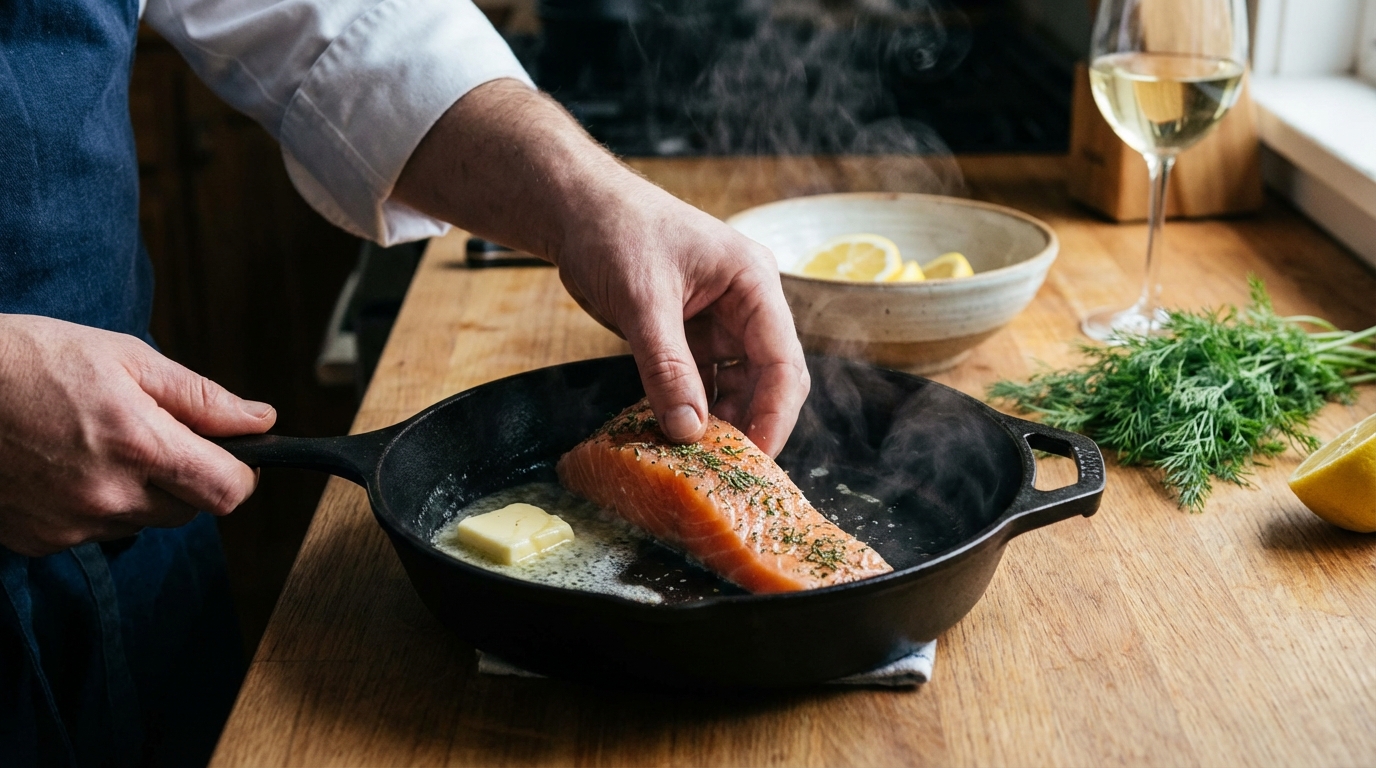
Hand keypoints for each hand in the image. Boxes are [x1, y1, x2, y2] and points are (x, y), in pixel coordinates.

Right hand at [0, 315, 274, 555]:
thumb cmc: (32, 361)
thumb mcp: (126, 357)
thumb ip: (201, 398)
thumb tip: (262, 420)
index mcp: (140, 445)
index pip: (228, 491)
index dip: (242, 471)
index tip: (234, 453)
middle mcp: (109, 495)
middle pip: (191, 510)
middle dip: (189, 478)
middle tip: (154, 436)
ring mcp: (72, 524)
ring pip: (144, 522)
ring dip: (142, 492)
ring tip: (99, 444)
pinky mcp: (40, 541)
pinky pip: (96, 531)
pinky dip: (96, 505)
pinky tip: (66, 466)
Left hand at [554, 183, 809, 454]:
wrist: (575, 207)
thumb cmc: (614, 230)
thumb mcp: (642, 301)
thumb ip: (667, 367)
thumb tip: (689, 429)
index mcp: (753, 282)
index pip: (782, 359)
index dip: (774, 413)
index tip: (756, 456)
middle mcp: (746, 304)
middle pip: (769, 378)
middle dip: (753, 422)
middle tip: (730, 469)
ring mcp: (720, 321)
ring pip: (737, 385)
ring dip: (721, 420)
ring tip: (700, 458)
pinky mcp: (692, 335)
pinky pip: (704, 382)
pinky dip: (693, 408)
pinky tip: (677, 433)